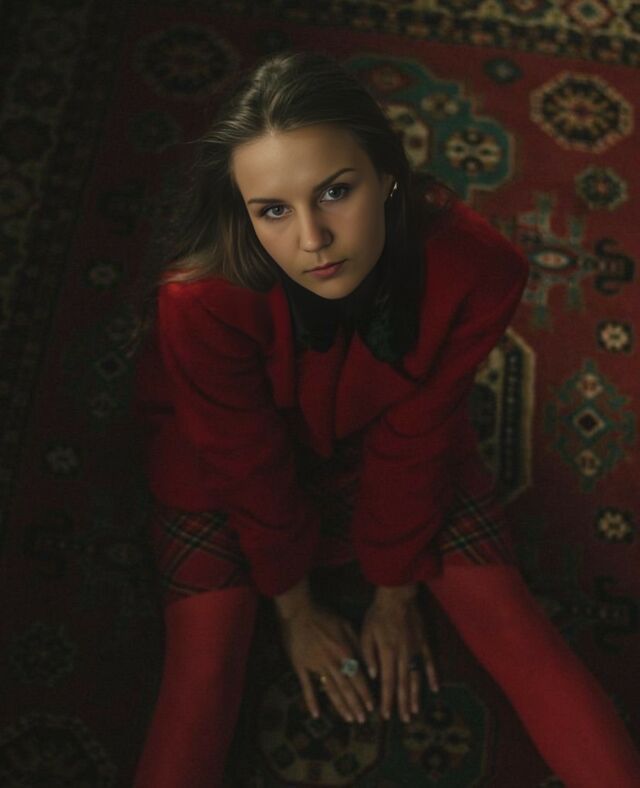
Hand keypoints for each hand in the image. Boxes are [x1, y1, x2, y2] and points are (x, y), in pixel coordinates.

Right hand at [276, 601, 374, 723]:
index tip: (372, 708)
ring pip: (330, 690)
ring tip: (348, 719)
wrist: (299, 611)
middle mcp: (332, 662)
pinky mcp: (301, 667)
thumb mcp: (346, 624)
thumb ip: (357, 643)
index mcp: (344, 652)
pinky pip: (307, 687)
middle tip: (362, 720)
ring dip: (340, 706)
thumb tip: (368, 662)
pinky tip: (316, 714)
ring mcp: (315, 666)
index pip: (358, 678)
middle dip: (356, 705)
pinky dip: (311, 701)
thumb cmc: (324, 615)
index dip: (365, 694)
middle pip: (346, 688)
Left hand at [360, 586, 438, 722]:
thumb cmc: (378, 613)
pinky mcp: (424, 643)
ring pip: (416, 677)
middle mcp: (403, 656)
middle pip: (403, 684)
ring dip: (416, 695)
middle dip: (402, 704)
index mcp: (387, 654)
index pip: (387, 683)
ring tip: (415, 711)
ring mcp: (416, 650)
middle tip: (404, 720)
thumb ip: (369, 655)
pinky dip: (432, 676)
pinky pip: (429, 662)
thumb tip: (374, 676)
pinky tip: (435, 688)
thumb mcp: (366, 632)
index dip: (386, 700)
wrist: (397, 596)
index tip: (385, 715)